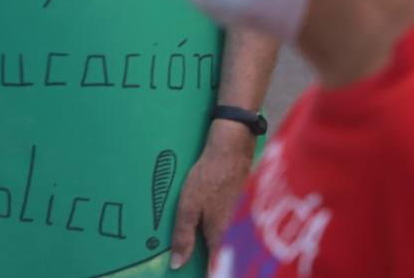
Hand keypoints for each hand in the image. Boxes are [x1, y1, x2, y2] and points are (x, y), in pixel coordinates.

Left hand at [168, 123, 255, 269]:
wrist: (232, 148)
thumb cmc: (209, 177)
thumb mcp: (188, 207)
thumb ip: (183, 237)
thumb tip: (177, 264)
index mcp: (219, 234)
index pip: (214, 265)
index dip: (209, 274)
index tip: (202, 277)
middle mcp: (231, 228)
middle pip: (221, 253)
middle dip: (212, 262)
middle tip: (201, 266)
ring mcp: (236, 216)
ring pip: (225, 239)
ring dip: (216, 247)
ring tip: (201, 250)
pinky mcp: (236, 204)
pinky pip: (227, 226)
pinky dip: (219, 232)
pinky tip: (208, 224)